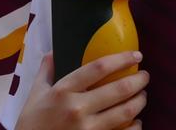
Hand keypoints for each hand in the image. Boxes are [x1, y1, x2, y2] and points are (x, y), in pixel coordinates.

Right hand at [17, 52, 147, 129]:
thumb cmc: (31, 123)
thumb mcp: (34, 95)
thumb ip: (46, 72)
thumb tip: (52, 52)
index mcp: (63, 91)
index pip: (99, 68)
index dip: (122, 59)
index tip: (136, 55)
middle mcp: (77, 108)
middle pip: (119, 89)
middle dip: (139, 80)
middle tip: (144, 76)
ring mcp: (87, 129)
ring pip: (126, 112)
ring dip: (140, 102)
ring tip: (142, 96)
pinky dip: (135, 126)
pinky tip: (136, 121)